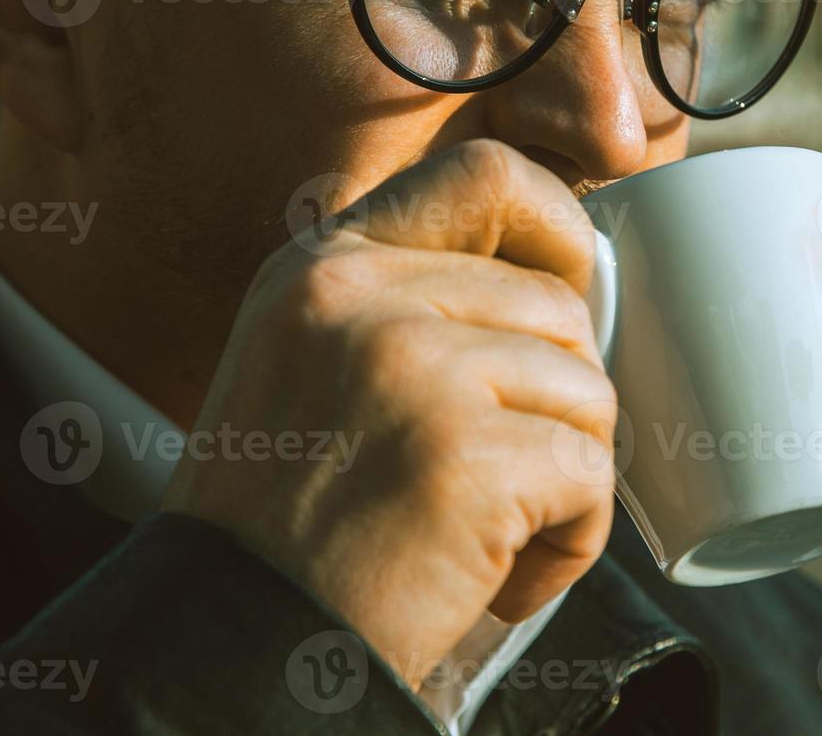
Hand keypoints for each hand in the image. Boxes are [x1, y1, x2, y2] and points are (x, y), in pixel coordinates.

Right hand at [161, 139, 616, 689]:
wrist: (230, 647)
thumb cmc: (286, 526)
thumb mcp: (312, 366)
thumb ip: (411, 306)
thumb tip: (564, 287)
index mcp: (326, 265)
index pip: (485, 175)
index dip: (557, 223)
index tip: (569, 286)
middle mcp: (362, 298)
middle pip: (557, 307)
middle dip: (558, 400)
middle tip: (504, 473)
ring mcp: (414, 369)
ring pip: (587, 391)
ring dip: (564, 478)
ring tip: (490, 533)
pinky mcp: (464, 454)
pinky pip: (591, 473)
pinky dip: (572, 538)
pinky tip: (501, 573)